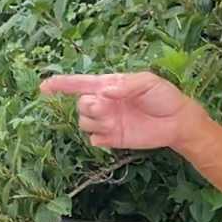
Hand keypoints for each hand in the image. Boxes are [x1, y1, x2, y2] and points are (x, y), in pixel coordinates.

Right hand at [39, 72, 200, 150]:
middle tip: (105, 107)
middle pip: (80, 105)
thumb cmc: (163, 96)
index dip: (60, 84)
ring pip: (84, 122)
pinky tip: (114, 133)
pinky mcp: (111, 138)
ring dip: (95, 121)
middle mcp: (104, 103)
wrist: (177, 121)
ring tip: (115, 121)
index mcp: (108, 85)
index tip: (44, 87)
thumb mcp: (147, 82)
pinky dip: (99, 136)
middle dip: (88, 106)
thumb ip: (125, 85)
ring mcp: (107, 121)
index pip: (79, 84)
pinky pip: (94, 139)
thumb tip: (104, 91)